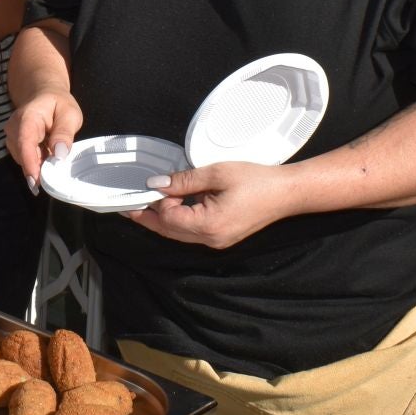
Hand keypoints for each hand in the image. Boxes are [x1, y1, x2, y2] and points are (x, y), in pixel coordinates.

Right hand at [5, 91, 83, 191]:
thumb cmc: (58, 104)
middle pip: (23, 156)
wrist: (43, 95)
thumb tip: (60, 155)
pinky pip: (25, 159)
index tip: (36, 182)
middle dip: (39, 168)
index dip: (30, 164)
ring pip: (24, 160)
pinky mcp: (13, 145)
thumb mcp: (70, 114)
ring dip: (39, 164)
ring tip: (54, 156)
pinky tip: (47, 155)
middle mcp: (13, 128)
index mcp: (28, 118)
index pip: (25, 143)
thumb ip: (64, 133)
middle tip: (58, 174)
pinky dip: (37, 162)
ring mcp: (11, 137)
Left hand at [124, 161, 293, 249]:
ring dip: (162, 220)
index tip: (147, 186)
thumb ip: (184, 181)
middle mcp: (210, 239)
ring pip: (179, 234)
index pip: (168, 218)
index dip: (156, 202)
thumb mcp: (216, 173)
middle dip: (148, 218)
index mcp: (208, 225)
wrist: (287, 193)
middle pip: (169, 232)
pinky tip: (172, 207)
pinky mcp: (222, 237)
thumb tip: (156, 184)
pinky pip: (192, 232)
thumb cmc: (257, 180)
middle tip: (128, 206)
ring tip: (146, 205)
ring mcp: (217, 241)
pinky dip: (178, 220)